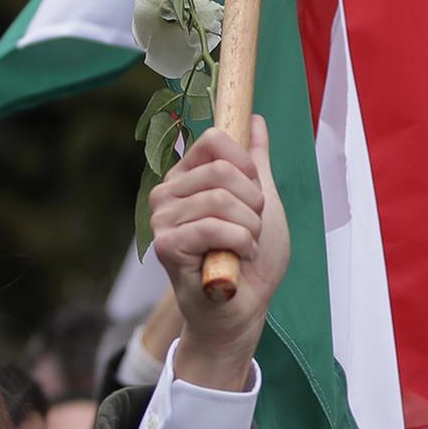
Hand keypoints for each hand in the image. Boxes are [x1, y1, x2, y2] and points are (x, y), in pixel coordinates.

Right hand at [147, 115, 288, 391]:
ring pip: (222, 199)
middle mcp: (168, 191)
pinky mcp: (166, 244)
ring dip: (250, 228)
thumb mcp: (264, 202)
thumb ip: (257, 162)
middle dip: (254, 205)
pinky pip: (213, 227)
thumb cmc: (252, 259)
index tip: (255, 196)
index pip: (215, 140)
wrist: (243, 308)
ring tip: (244, 248)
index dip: (247, 167)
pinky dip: (240, 244)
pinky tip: (236, 260)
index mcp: (188, 177)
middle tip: (251, 231)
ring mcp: (162, 218)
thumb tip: (256, 119)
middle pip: (223, 171)